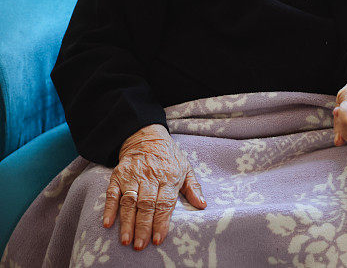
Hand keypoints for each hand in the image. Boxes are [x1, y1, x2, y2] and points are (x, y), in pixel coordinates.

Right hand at [102, 124, 205, 250]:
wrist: (146, 136)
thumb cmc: (169, 156)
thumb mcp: (186, 168)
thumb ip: (193, 188)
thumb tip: (202, 205)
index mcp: (169, 177)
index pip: (165, 203)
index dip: (161, 222)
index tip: (158, 239)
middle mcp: (150, 177)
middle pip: (146, 205)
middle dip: (143, 227)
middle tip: (140, 245)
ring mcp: (133, 176)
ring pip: (129, 202)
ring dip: (127, 222)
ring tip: (126, 240)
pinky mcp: (118, 175)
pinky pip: (112, 193)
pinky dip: (109, 208)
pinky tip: (108, 223)